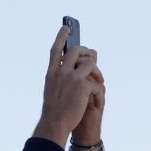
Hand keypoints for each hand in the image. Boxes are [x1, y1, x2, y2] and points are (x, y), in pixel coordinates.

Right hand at [34, 26, 104, 145]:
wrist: (55, 123)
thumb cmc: (54, 111)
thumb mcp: (52, 90)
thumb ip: (60, 78)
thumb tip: (73, 69)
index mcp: (51, 72)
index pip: (55, 50)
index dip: (61, 37)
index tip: (65, 27)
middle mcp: (61, 71)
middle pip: (76, 50)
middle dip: (87, 52)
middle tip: (93, 58)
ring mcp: (72, 77)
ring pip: (91, 62)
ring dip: (98, 72)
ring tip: (98, 83)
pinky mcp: (83, 86)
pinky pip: (98, 83)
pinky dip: (99, 94)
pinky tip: (97, 103)